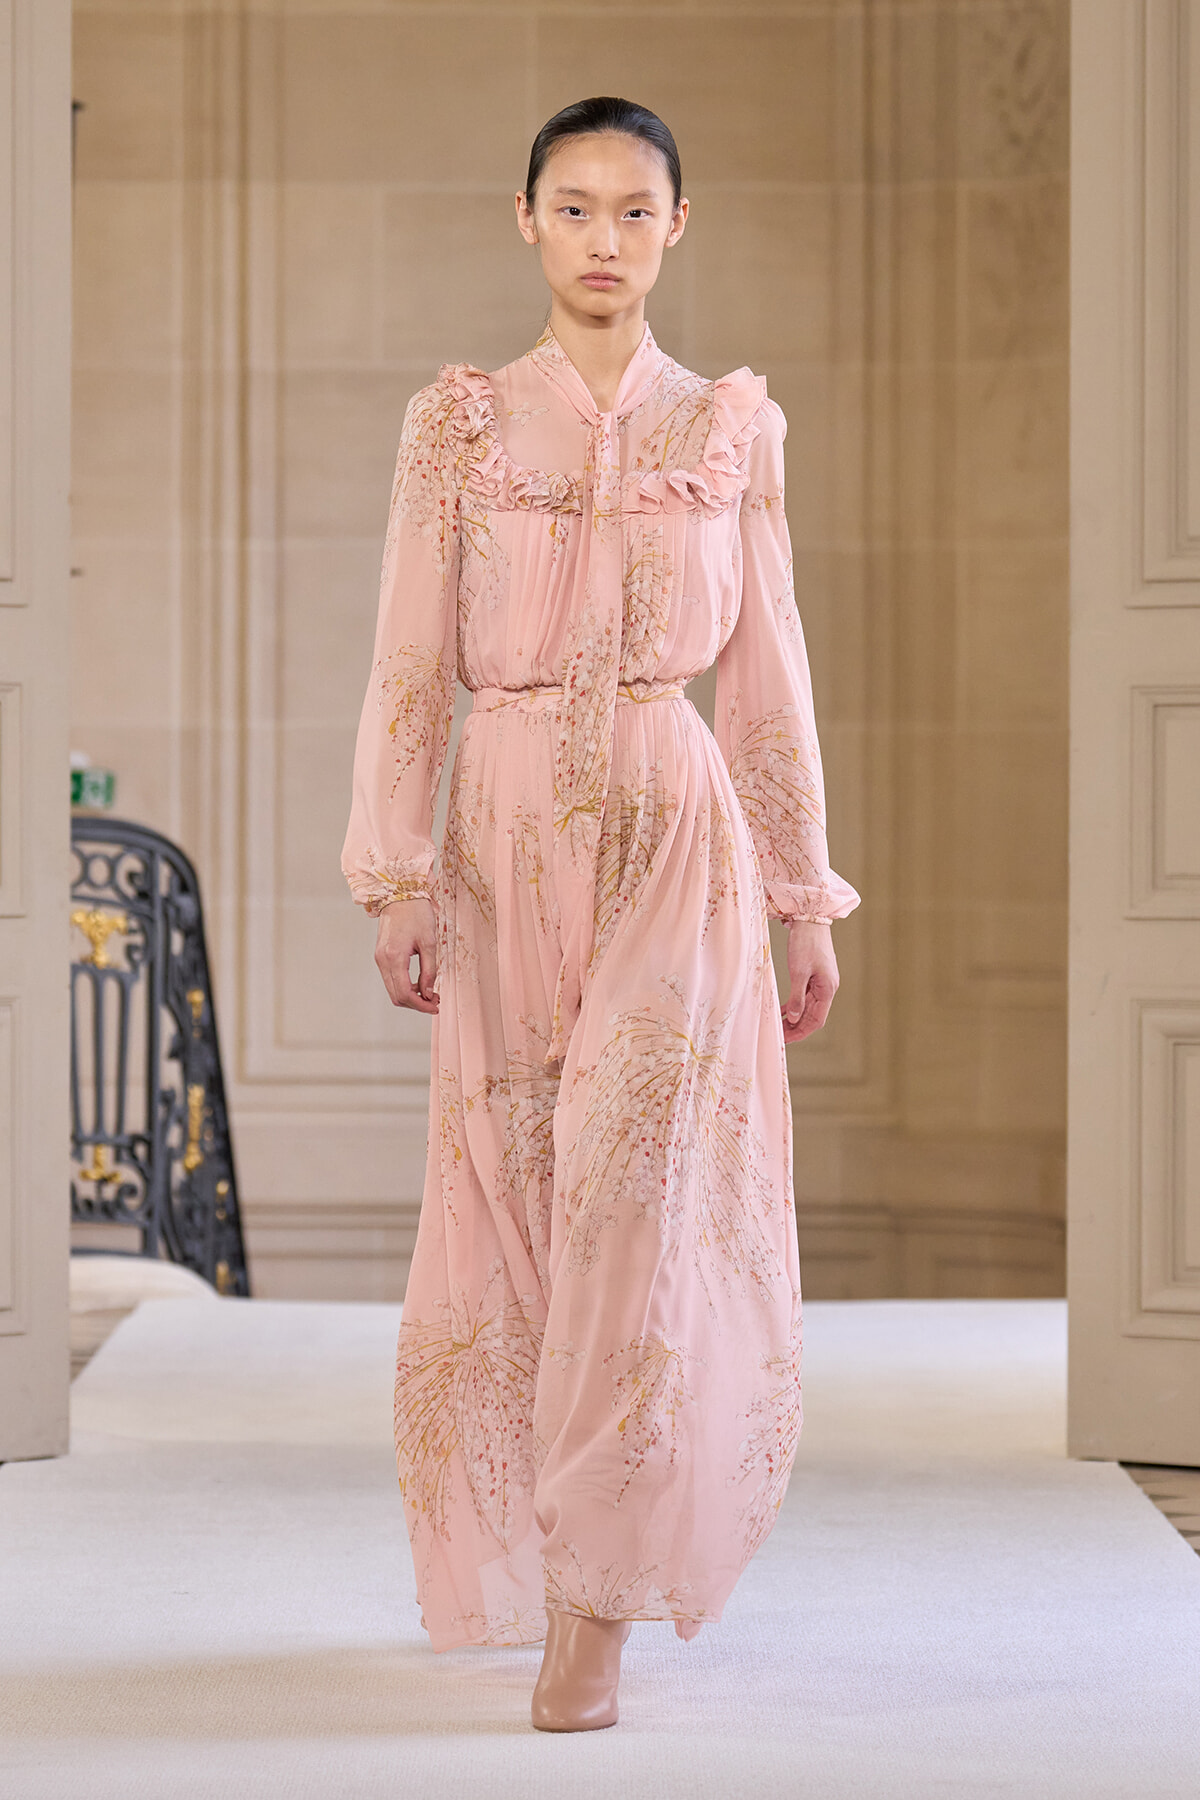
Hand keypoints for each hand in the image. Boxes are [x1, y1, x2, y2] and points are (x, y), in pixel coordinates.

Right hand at [375, 897, 438, 1013]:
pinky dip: (404, 986)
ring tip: (430, 992)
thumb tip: (428, 993)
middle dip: (416, 1003)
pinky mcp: (381, 955)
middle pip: (396, 996)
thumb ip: (429, 970)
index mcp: (394, 957)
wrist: (400, 894)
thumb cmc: (416, 913)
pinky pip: (391, 979)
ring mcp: (379, 958)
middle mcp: (382, 960)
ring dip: (411, 996)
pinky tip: (419, 983)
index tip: (435, 1005)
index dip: (421, 1005)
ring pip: (393, 989)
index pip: (404, 993)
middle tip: (435, 1000)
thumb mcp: (429, 942)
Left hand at [780, 918, 837, 1042]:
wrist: (810, 919)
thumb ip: (797, 997)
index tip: (786, 1040)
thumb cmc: (805, 943)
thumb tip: (795, 1019)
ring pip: (808, 1007)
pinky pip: (805, 996)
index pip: (816, 1020)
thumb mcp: (799, 971)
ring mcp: (821, 981)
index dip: (801, 1032)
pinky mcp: (814, 975)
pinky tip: (783, 1011)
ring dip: (795, 1018)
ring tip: (779, 1026)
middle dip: (796, 1028)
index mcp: (828, 988)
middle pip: (813, 1016)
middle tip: (778, 1036)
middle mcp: (827, 987)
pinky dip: (794, 1004)